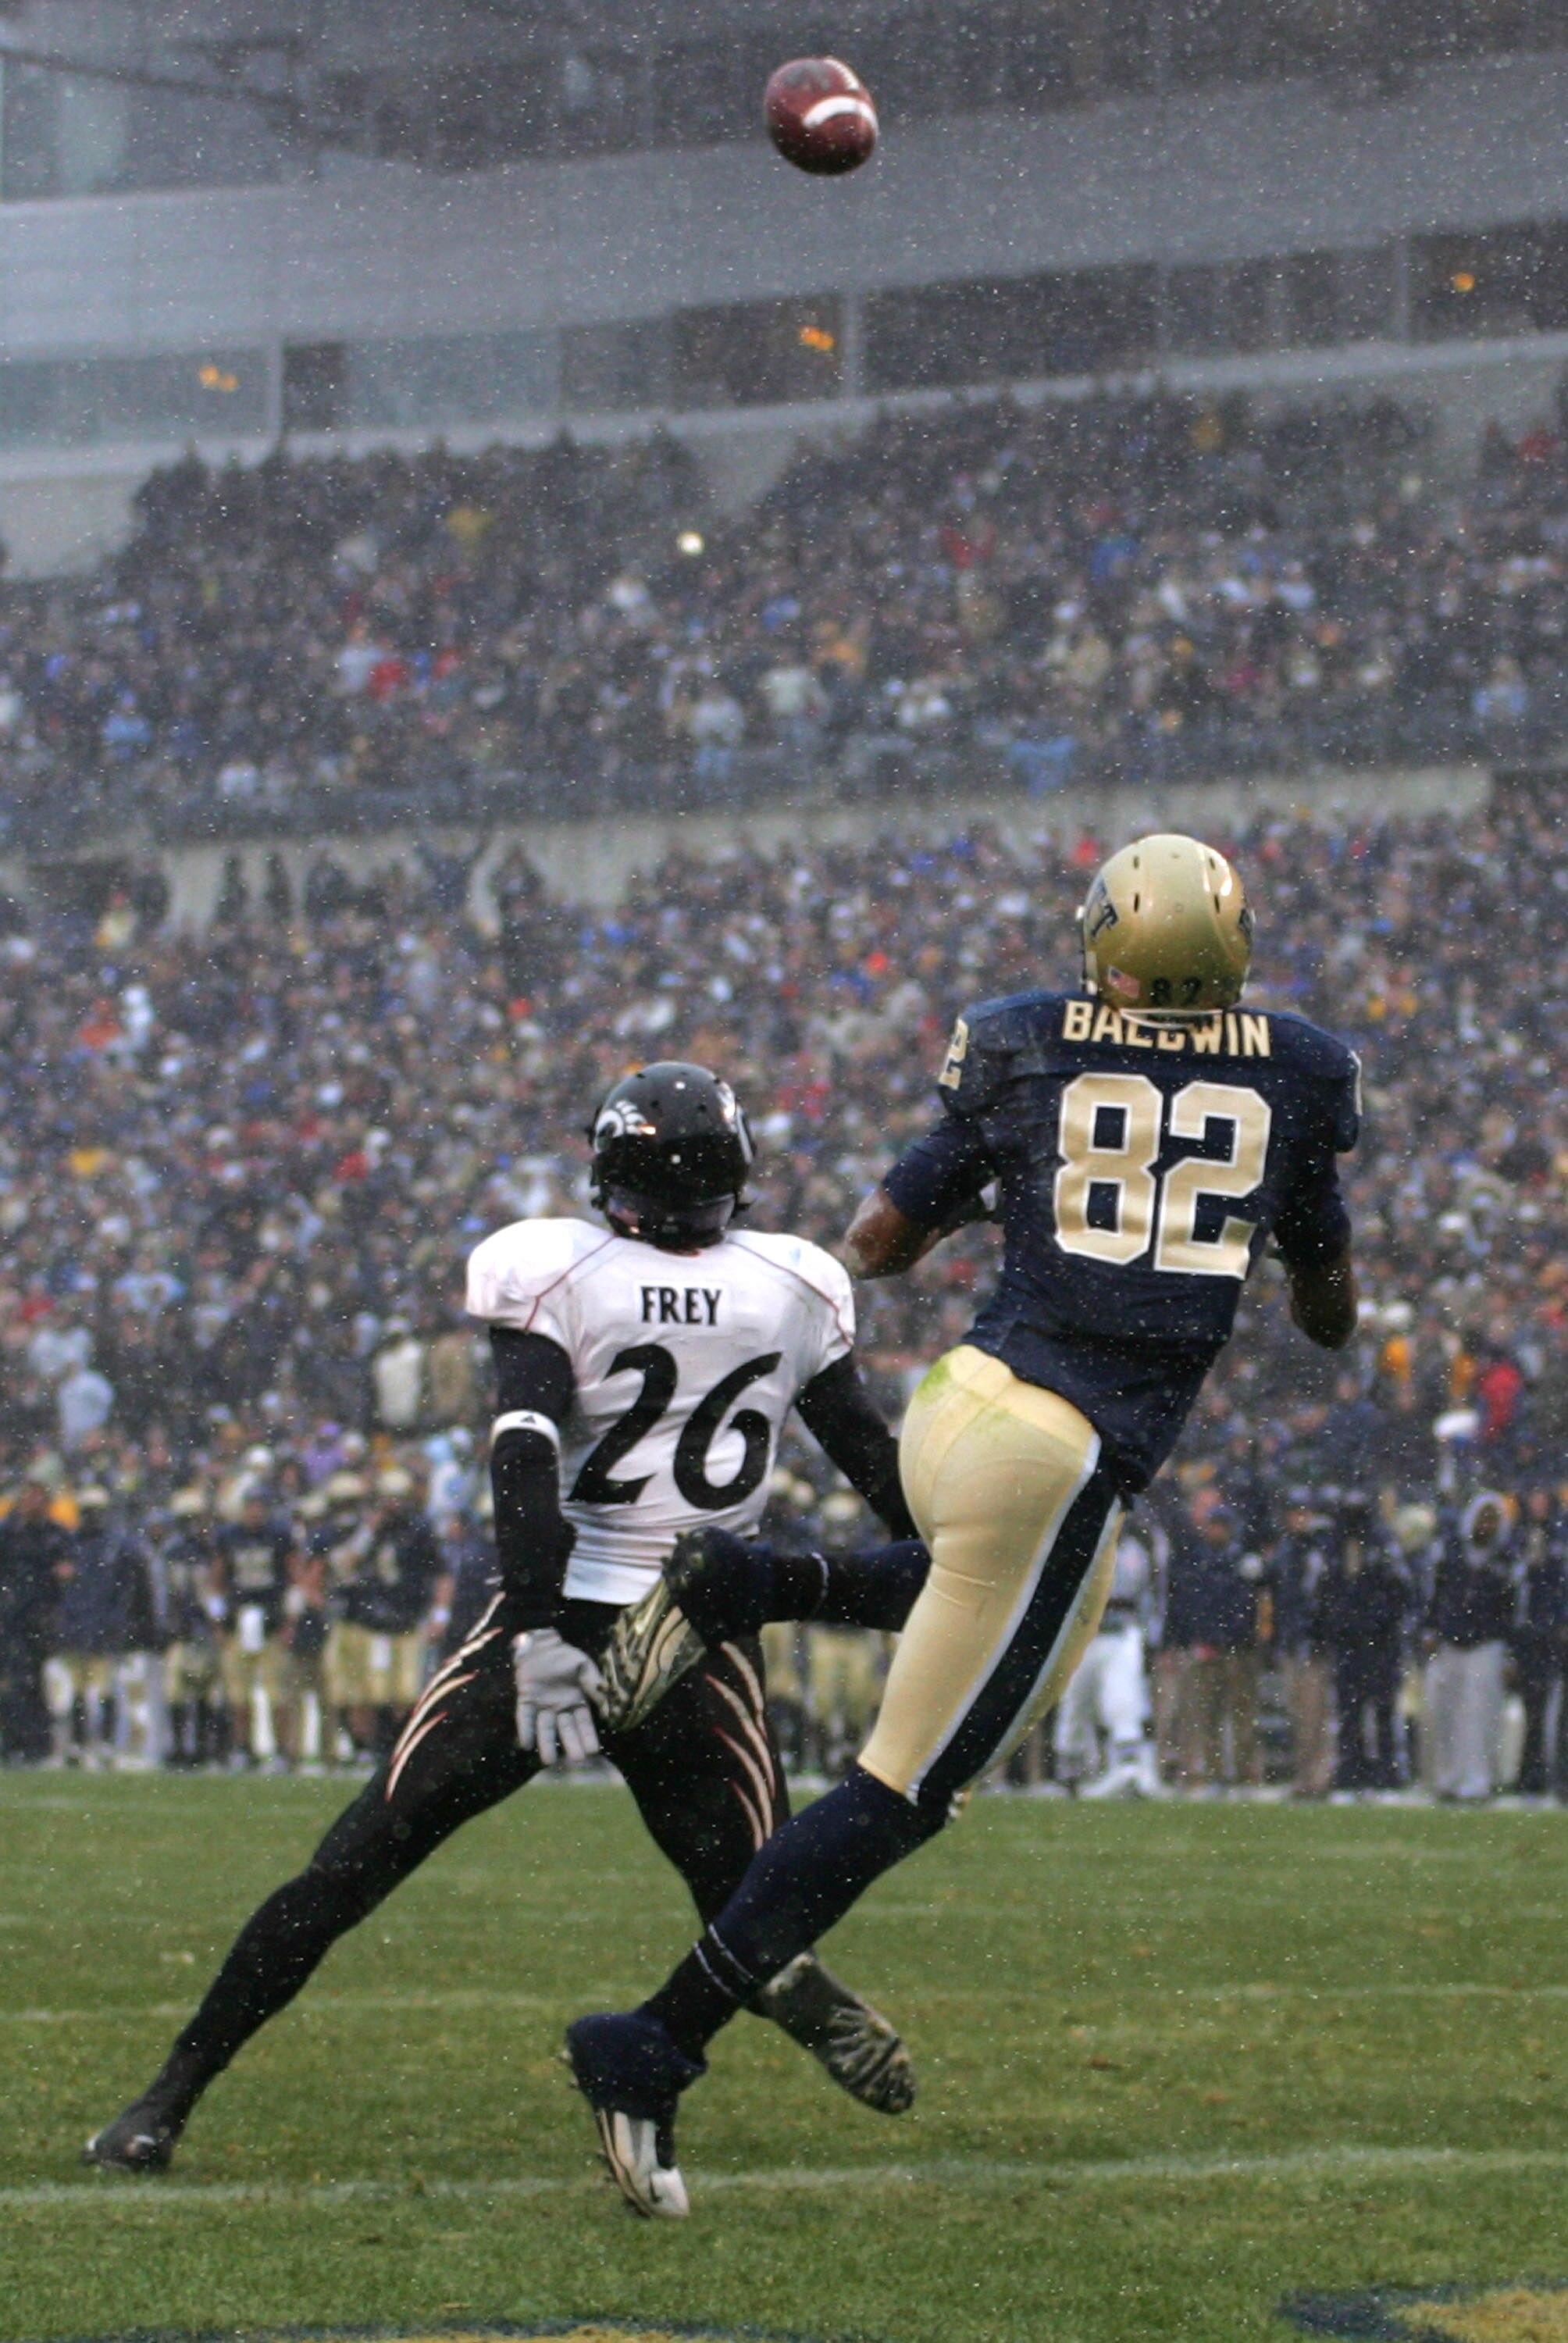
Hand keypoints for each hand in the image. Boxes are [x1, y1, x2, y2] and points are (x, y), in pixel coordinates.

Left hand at [513, 1627, 604, 1765]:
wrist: (542, 1642)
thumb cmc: (564, 1655)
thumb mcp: (583, 1665)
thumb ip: (593, 1683)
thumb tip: (604, 1702)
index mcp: (576, 1701)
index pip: (583, 1723)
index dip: (588, 1736)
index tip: (593, 1750)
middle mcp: (559, 1708)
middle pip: (566, 1729)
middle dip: (571, 1744)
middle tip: (576, 1760)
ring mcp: (541, 1706)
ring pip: (545, 1728)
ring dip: (546, 1743)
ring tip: (548, 1760)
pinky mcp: (525, 1700)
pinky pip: (525, 1717)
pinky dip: (525, 1730)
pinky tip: (526, 1744)